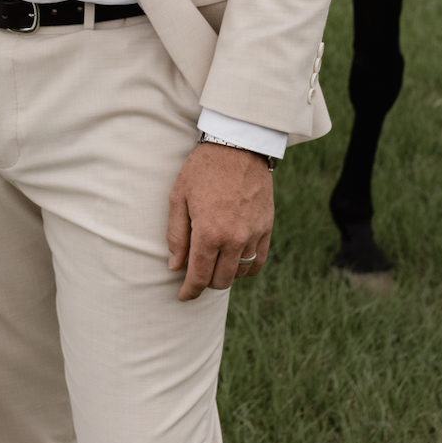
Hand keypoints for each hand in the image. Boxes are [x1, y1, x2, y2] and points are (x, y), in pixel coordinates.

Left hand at [166, 142, 273, 301]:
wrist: (237, 146)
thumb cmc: (202, 169)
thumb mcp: (178, 197)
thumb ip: (176, 235)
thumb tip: (175, 267)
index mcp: (208, 233)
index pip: (198, 276)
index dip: (189, 291)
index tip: (183, 296)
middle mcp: (233, 239)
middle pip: (220, 280)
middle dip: (204, 283)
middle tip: (194, 274)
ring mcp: (253, 234)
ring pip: (239, 273)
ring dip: (225, 274)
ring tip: (213, 263)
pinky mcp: (267, 228)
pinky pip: (258, 261)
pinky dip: (246, 268)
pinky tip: (235, 262)